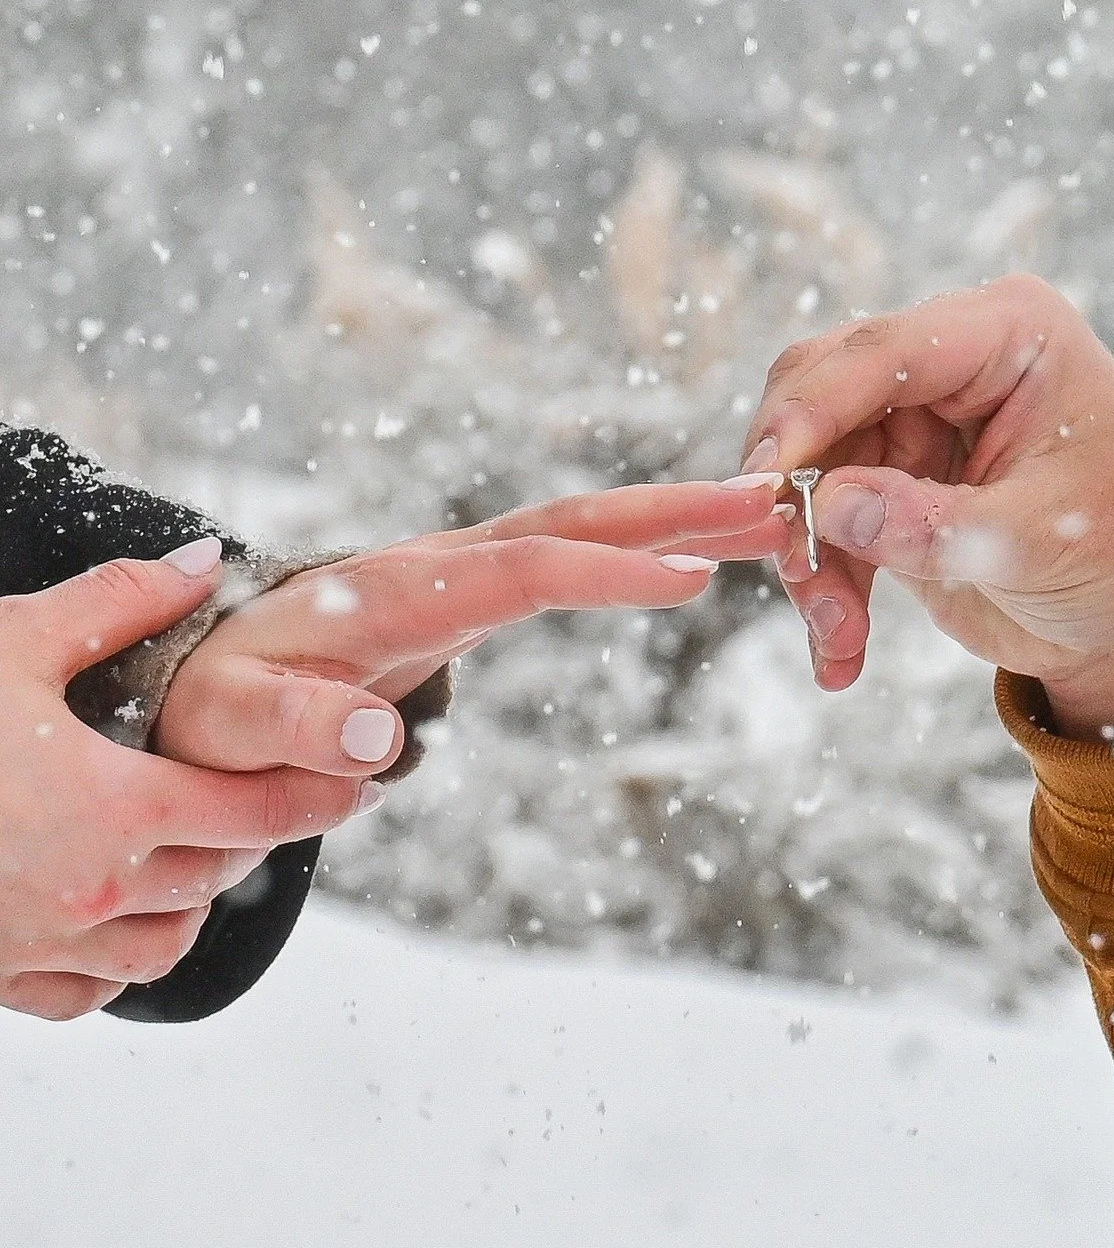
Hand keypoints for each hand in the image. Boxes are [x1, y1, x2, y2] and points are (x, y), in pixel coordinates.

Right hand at [0, 542, 379, 1020]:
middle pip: (224, 871)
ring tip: (206, 851)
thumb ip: (118, 604)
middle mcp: (92, 892)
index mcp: (114, 808)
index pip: (260, 808)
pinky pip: (88, 993)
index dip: (324, 794)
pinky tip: (119, 918)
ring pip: (168, 944)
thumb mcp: (9, 642)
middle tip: (293, 798)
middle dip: (266, 833)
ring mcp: (39, 948)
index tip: (368, 781)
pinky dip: (119, 962)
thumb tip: (205, 560)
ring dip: (199, 900)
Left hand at [156, 477, 790, 773]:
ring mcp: (461, 573)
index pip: (517, 570)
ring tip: (769, 519)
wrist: (205, 679)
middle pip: (571, 522)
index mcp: (392, 592)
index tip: (696, 575)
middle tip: (774, 506)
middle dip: (672, 511)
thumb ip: (293, 731)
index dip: (606, 572)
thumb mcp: (229, 729)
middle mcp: (439, 566)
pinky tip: (696, 557)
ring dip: (674, 517)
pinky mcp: (474, 592)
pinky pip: (570, 560)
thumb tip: (379, 741)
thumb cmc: (213, 708)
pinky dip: (640, 549)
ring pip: (582, 529)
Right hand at [741, 274, 1113, 741]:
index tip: (762, 480)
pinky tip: (840, 655)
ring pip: (812, 472)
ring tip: (838, 636)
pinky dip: (826, 586)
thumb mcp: (1037, 542)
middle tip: (788, 563)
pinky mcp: (896, 486)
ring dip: (811, 559)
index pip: (880, 352)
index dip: (809, 411)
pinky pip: (827, 525)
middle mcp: (951, 367)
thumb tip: (824, 505)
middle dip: (798, 490)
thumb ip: (929, 524)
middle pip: (822, 397)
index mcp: (1006, 337)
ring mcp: (918, 426)